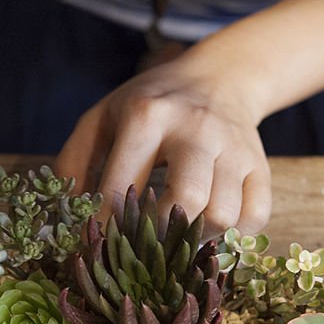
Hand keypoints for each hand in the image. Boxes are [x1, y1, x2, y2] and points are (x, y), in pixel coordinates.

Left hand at [55, 56, 270, 236]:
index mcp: (148, 116)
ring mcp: (234, 149)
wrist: (219, 78)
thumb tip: (64, 219)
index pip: (123, 185)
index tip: (98, 244)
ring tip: (178, 237)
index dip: (106, 224)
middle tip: (144, 246)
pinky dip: (234, 236)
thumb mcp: (102, 117)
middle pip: (187, 201)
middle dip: (160, 235)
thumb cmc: (150, 106)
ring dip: (198, 238)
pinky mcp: (259, 166)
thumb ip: (72, 163)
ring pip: (223, 215)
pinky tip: (211, 230)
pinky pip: (254, 217)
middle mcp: (196, 130)